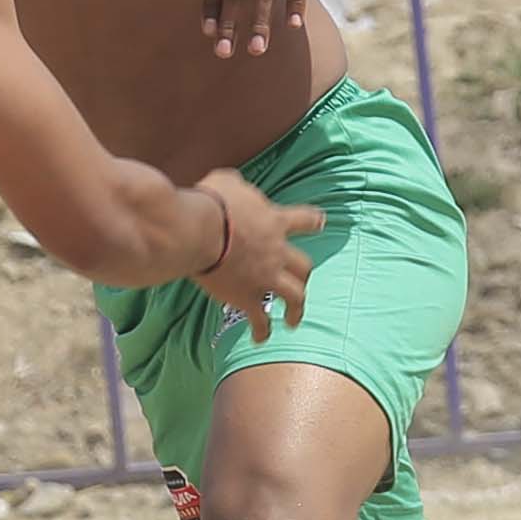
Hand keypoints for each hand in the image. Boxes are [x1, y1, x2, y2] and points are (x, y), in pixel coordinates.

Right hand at [191, 174, 320, 334]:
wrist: (199, 231)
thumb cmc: (212, 202)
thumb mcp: (228, 181)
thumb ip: (239, 186)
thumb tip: (235, 187)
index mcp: (276, 222)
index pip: (305, 220)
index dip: (313, 221)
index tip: (321, 223)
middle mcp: (278, 252)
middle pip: (304, 267)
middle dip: (305, 275)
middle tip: (303, 283)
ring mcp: (266, 278)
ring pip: (295, 297)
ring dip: (297, 310)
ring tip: (293, 320)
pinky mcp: (248, 298)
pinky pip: (260, 319)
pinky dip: (262, 330)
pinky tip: (260, 338)